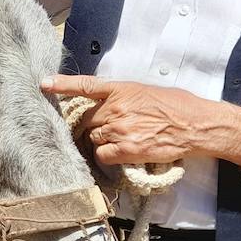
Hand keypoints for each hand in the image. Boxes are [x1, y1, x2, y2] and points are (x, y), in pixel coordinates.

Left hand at [41, 74, 225, 167]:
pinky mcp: (126, 148)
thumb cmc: (177, 106)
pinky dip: (107, 156)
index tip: (44, 83)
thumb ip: (123, 97)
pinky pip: (102, 154)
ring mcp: (119, 128)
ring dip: (99, 142)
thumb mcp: (146, 91)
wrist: (195, 124)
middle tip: (102, 132)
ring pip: (93, 138)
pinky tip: (120, 154)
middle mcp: (116, 107)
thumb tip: (110, 106)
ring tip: (118, 142)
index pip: (85, 85)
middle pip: (86, 120)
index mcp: (121, 89)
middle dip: (89, 127)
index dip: (62, 84)